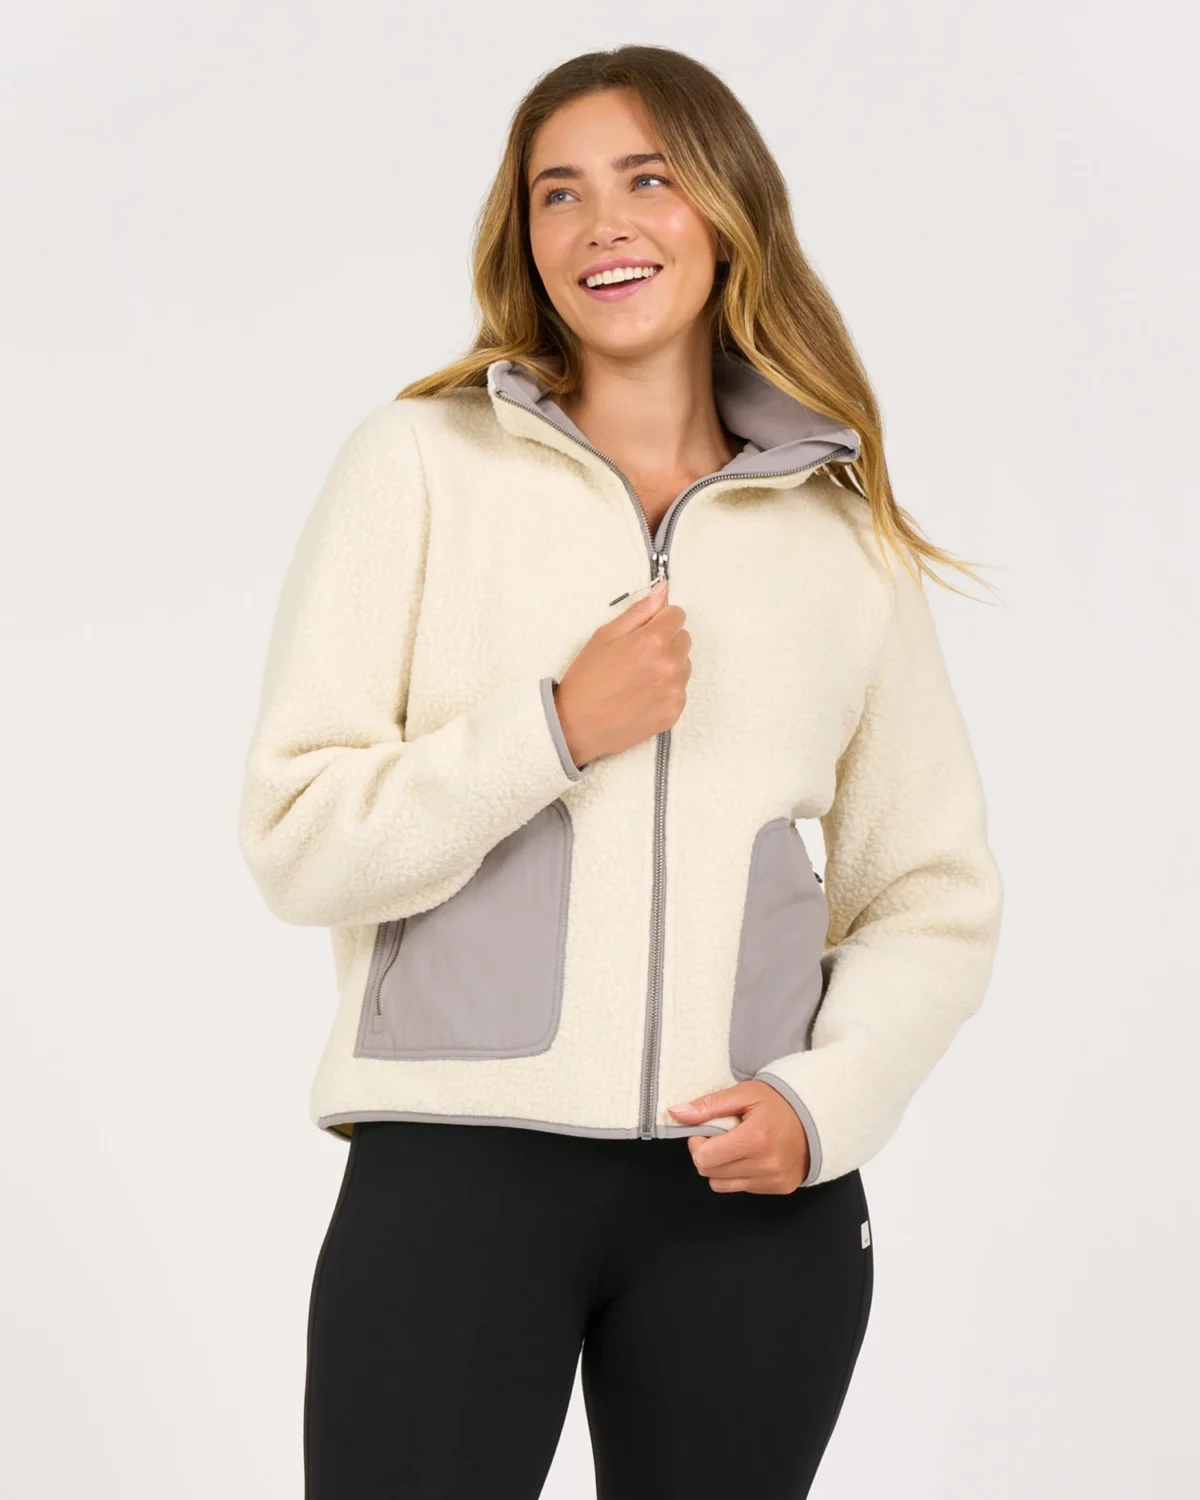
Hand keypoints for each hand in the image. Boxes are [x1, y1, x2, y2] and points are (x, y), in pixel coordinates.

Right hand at [553, 577, 690, 765]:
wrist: (577, 725)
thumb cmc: (586, 680)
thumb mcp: (605, 635)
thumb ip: (639, 611)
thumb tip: (662, 591)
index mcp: (652, 641)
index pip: (677, 615)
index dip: (660, 620)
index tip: (645, 630)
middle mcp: (669, 665)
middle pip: (684, 639)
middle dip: (665, 641)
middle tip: (637, 656)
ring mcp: (674, 690)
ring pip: (684, 665)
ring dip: (668, 666)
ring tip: (638, 677)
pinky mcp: (674, 711)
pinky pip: (680, 689)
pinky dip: (666, 689)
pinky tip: (642, 695)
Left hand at [667, 1081, 811, 1192]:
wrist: (816, 1117)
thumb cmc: (777, 1102)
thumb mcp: (743, 1094)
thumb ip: (708, 1106)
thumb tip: (676, 1113)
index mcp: (755, 1139)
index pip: (704, 1158)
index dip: (698, 1143)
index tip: (707, 1130)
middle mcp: (765, 1165)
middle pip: (710, 1173)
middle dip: (708, 1154)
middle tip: (722, 1137)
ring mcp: (773, 1180)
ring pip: (722, 1184)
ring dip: (722, 1167)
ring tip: (737, 1147)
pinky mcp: (779, 1188)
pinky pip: (742, 1188)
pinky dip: (739, 1174)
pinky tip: (752, 1156)